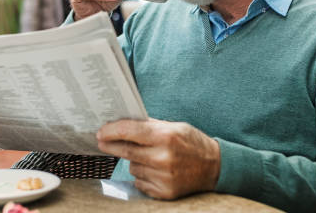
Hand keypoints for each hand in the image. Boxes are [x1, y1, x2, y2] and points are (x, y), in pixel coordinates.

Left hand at [97, 118, 220, 199]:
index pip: (130, 131)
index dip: (111, 130)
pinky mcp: (164, 192)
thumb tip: (122, 122)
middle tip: (101, 141)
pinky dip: (142, 174)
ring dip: (133, 160)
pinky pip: (140, 181)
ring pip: (132, 167)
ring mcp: (163, 177)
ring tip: (149, 156)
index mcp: (166, 136)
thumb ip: (149, 125)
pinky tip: (154, 169)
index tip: (100, 131)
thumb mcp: (174, 126)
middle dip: (111, 145)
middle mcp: (163, 157)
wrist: (215, 167)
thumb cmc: (192, 142)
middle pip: (126, 151)